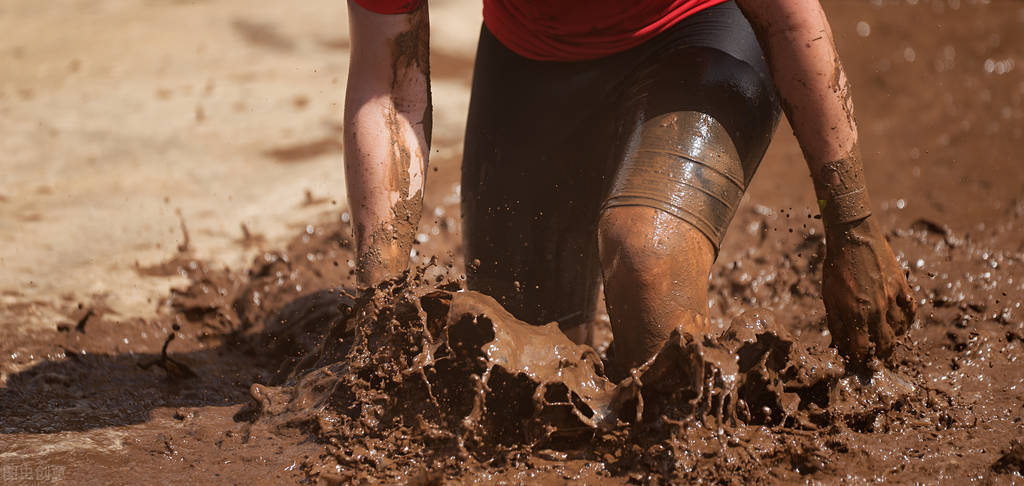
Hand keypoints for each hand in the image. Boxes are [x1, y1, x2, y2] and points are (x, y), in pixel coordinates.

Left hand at [822, 216, 916, 365]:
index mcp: (854, 314)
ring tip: (888, 347)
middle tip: (878, 363)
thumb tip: (841, 348)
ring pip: (900, 331)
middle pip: (885, 345)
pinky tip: (902, 325)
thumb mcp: (830, 298)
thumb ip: (837, 324)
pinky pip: (911, 311)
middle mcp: (876, 310)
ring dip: (894, 342)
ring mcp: (892, 298)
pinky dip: (907, 322)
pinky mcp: (903, 286)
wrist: (854, 237)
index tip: (861, 367)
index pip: (862, 350)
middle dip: (881, 358)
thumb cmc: (836, 268)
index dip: (862, 362)